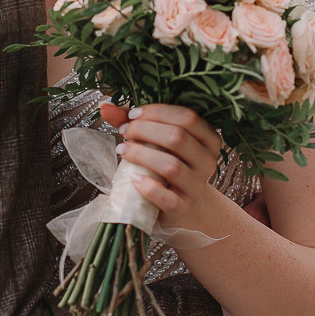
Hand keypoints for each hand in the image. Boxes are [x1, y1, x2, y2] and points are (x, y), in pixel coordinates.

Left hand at [113, 104, 222, 233]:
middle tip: (124, 132)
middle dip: (145, 130)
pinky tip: (133, 179)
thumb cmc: (168, 166)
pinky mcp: (183, 209)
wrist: (184, 207)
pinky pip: (167, 198)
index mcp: (208, 139)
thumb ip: (136, 123)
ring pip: (171, 166)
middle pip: (178, 138)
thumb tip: (105, 106)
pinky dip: (148, 187)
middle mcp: (207, 162)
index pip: (188, 117)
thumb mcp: (159, 142)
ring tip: (122, 151)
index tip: (133, 115)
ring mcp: (196, 187)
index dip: (158, 112)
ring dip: (142, 155)